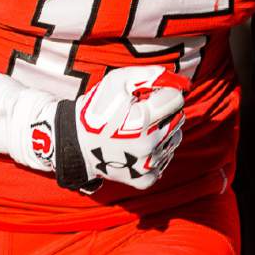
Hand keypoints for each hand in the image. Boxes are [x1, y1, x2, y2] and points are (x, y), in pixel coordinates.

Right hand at [54, 65, 188, 191]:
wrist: (76, 143)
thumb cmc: (97, 109)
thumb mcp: (117, 81)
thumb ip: (147, 75)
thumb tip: (176, 80)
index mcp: (142, 119)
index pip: (176, 99)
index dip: (165, 92)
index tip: (151, 94)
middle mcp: (149, 144)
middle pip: (178, 119)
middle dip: (165, 111)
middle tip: (143, 111)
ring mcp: (147, 164)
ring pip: (175, 139)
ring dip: (163, 131)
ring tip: (140, 129)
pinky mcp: (145, 179)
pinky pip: (165, 161)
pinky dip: (157, 152)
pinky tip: (139, 146)